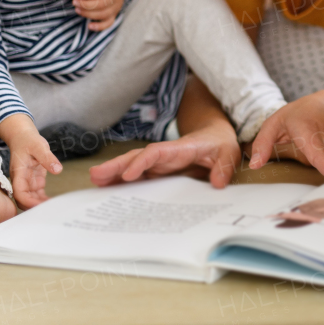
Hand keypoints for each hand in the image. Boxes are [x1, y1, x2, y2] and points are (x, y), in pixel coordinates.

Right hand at [0, 114, 62, 208]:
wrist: (23, 137)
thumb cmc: (28, 140)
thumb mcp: (38, 146)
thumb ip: (47, 158)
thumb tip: (57, 170)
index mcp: (18, 173)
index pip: (19, 193)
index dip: (28, 202)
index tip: (41, 206)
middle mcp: (21, 181)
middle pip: (24, 200)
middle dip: (35, 208)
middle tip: (51, 211)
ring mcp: (27, 182)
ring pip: (31, 199)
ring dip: (41, 205)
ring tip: (55, 209)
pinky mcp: (34, 181)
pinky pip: (38, 194)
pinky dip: (44, 200)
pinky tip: (54, 203)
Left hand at [75, 0, 125, 30]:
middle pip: (102, 4)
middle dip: (86, 4)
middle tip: (74, 2)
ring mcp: (115, 7)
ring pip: (104, 14)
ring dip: (89, 14)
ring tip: (77, 9)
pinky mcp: (113, 15)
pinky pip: (108, 23)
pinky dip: (100, 27)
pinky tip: (89, 26)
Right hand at [89, 123, 241, 188]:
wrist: (215, 136)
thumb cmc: (220, 143)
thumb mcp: (229, 152)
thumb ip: (224, 166)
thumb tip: (217, 183)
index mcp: (180, 148)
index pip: (157, 152)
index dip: (142, 162)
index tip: (129, 174)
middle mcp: (165, 155)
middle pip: (137, 158)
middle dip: (117, 166)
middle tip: (96, 175)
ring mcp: (159, 163)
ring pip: (133, 166)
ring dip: (114, 173)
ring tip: (94, 181)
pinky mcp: (158, 171)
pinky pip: (138, 176)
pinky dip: (122, 181)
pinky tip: (107, 188)